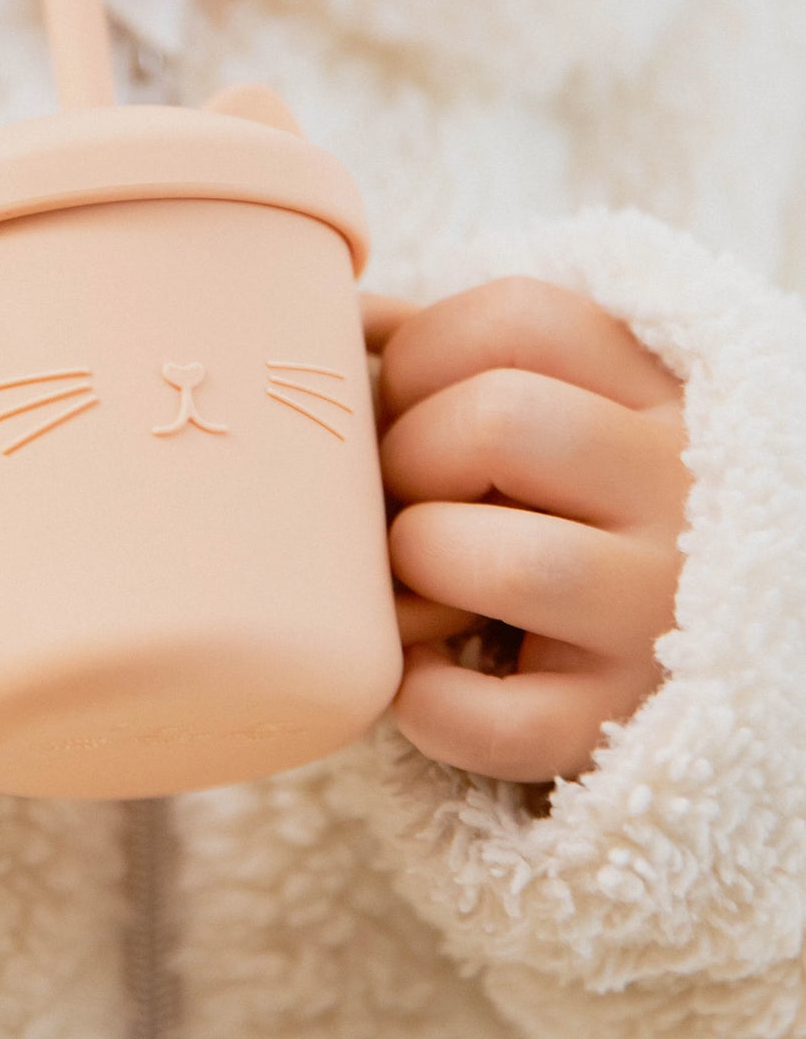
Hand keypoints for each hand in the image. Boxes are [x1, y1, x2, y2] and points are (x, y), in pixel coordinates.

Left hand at [363, 279, 688, 782]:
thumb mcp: (553, 398)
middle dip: (410, 453)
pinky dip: (431, 705)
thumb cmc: (568, 497)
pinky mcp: (616, 721)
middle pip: (501, 421)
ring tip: (417, 575)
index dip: (418, 352)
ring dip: (424, 564)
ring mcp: (659, 614)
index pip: (515, 318)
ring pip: (515, 562)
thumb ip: (451, 351)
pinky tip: (423, 675)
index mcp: (654, 392)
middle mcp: (679, 493)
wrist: (701, 639)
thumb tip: (338, 315)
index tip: (403, 400)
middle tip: (405, 491)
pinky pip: (502, 723)